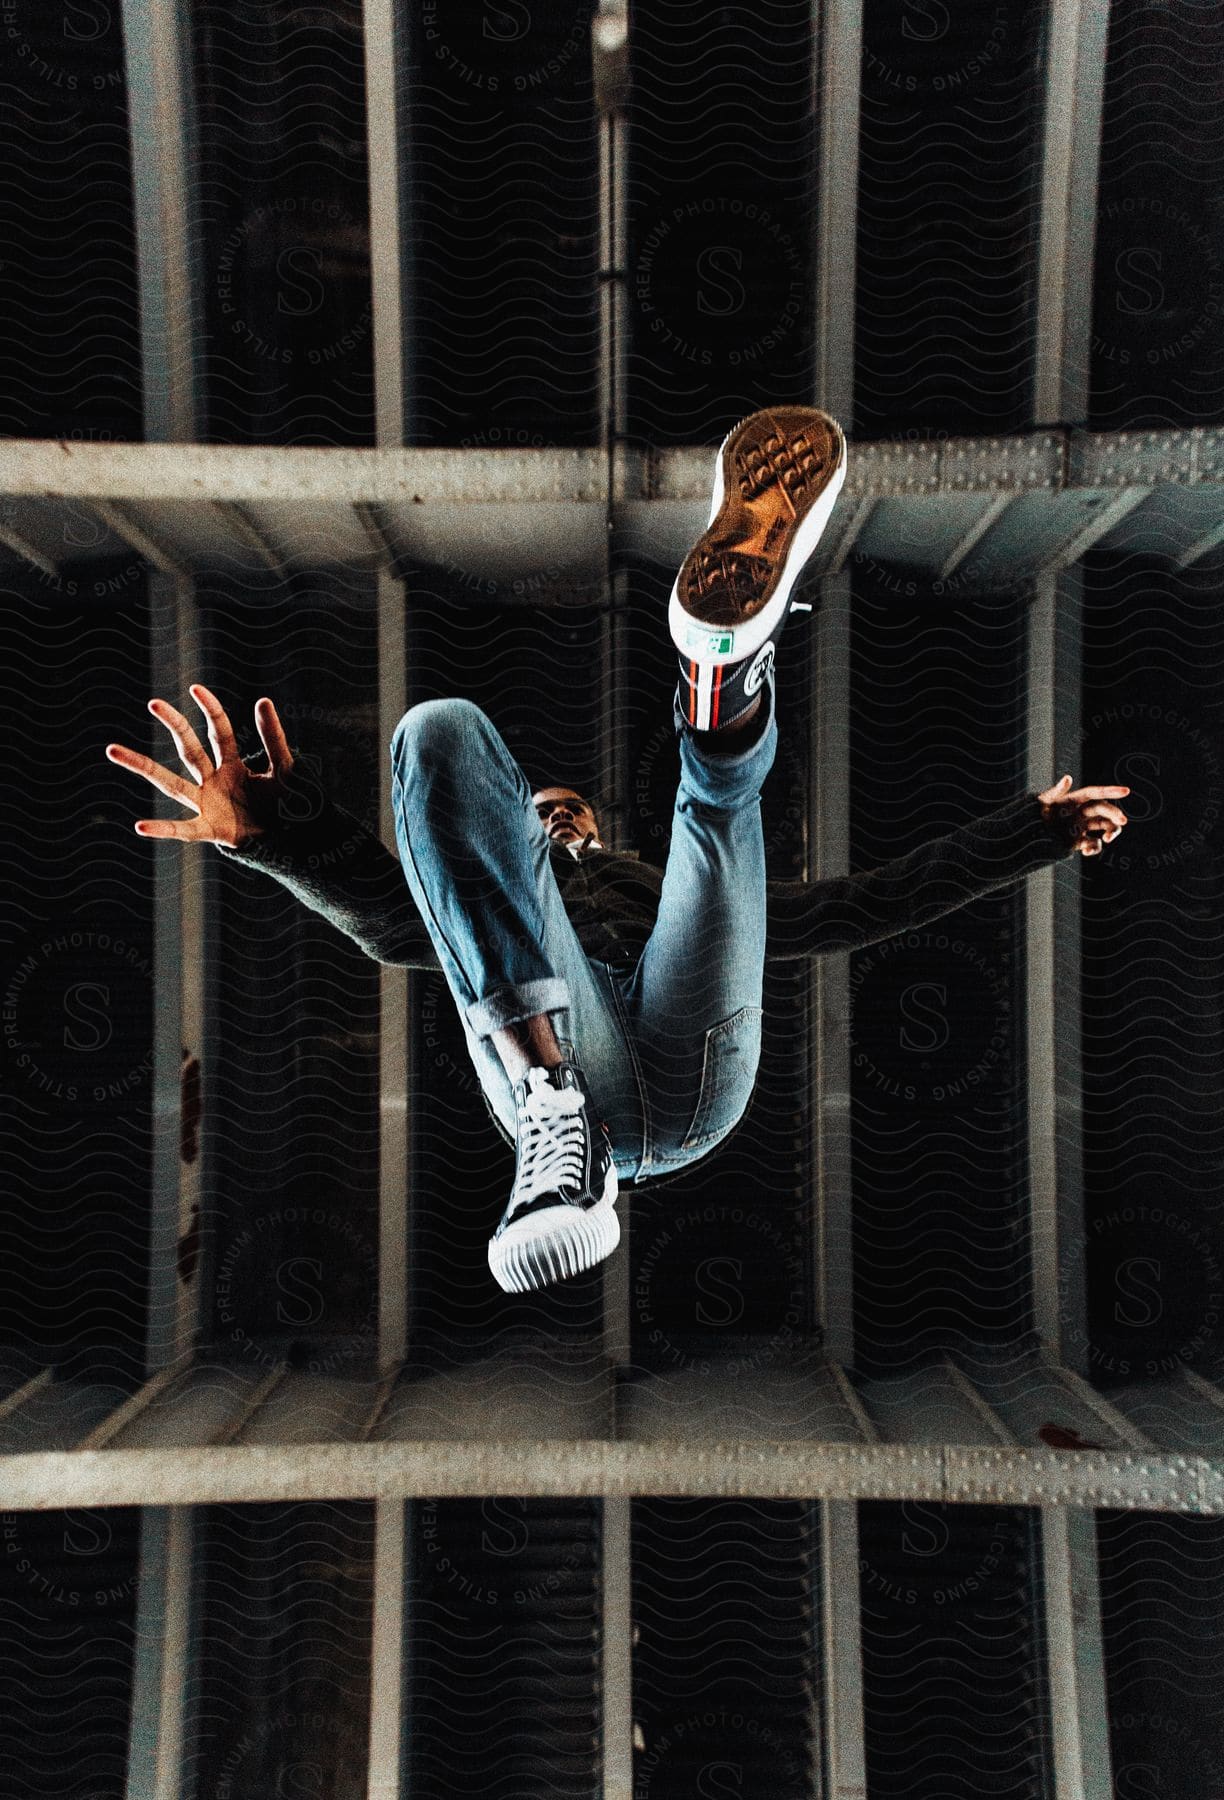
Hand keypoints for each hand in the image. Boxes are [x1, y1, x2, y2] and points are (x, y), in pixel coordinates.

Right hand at [105, 683, 293, 848]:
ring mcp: (207, 804)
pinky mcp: (210, 830)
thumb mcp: (285, 768)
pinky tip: (141, 825)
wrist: (293, 841)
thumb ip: (274, 738)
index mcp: (232, 765)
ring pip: (170, 783)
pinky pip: (184, 830)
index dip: (211, 710)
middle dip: (174, 726)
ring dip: (142, 766)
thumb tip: (262, 700)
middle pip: (189, 749)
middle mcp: (214, 781)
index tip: (196, 688)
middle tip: (154, 702)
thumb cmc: (288, 805)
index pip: (219, 732)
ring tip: (112, 749)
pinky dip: (164, 829)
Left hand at [1036, 774, 1129, 856]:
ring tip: (1108, 838)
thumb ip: (1055, 792)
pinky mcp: (1077, 842)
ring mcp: (1080, 827)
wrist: (1024, 837)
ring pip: (1104, 826)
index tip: (1126, 791)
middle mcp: (1080, 812)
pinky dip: (1094, 848)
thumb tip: (1067, 778)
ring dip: (1111, 831)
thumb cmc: (1031, 815)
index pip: (1095, 793)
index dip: (1111, 791)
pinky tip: (1087, 851)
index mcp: (1074, 800)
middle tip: (1123, 821)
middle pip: (1103, 810)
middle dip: (1114, 814)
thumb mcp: (1042, 803)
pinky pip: (1093, 844)